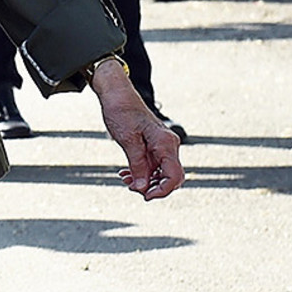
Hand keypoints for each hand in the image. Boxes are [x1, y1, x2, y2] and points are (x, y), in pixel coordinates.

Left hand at [88, 57, 182, 199]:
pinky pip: (154, 165)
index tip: (145, 196)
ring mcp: (162, 146)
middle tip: (132, 188)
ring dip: (146, 181)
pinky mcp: (154, 145)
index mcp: (166, 143)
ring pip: (161, 173)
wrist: (117, 94)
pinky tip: (127, 174)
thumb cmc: (122, 111)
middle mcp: (169, 145)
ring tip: (126, 180)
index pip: (174, 176)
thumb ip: (137, 164)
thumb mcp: (128, 140)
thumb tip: (142, 187)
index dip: (162, 191)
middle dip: (153, 188)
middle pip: (171, 177)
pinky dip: (142, 173)